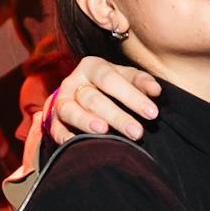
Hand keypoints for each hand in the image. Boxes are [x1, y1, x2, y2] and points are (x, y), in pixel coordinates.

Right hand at [10, 57, 162, 180]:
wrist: (79, 93)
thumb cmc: (110, 86)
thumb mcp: (125, 77)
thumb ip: (140, 82)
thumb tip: (156, 91)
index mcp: (92, 67)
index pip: (111, 79)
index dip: (132, 96)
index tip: (153, 113)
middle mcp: (73, 82)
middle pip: (93, 98)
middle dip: (116, 116)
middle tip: (137, 133)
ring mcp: (60, 101)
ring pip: (70, 110)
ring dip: (86, 121)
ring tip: (103, 132)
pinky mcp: (53, 120)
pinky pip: (55, 128)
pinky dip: (64, 136)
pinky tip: (76, 144)